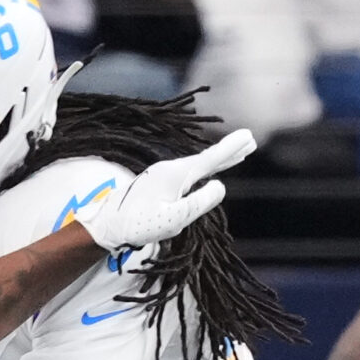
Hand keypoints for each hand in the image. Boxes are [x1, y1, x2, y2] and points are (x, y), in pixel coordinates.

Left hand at [77, 130, 255, 253]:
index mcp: (176, 175)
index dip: (231, 149)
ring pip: (198, 165)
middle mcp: (171, 169)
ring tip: (237, 155)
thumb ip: (199, 202)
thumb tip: (220, 186)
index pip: (211, 160)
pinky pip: (189, 173)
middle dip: (229, 151)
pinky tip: (208, 173)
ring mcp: (164, 174)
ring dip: (218, 160)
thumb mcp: (174, 219)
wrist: (108, 223)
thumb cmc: (139, 224)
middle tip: (250, 141)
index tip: (248, 136)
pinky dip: (205, 169)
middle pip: (207, 159)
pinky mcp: (160, 182)